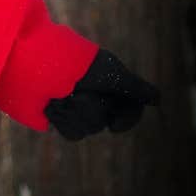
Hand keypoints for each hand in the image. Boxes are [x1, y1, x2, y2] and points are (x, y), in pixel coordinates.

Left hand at [44, 47, 159, 140]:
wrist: (37, 63)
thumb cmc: (76, 63)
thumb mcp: (111, 72)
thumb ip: (135, 87)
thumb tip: (157, 99)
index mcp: (107, 81)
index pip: (128, 108)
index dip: (126, 118)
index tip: (116, 125)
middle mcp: (93, 94)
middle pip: (108, 120)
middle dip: (95, 109)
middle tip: (80, 91)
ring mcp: (75, 106)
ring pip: (89, 128)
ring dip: (78, 112)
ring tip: (63, 94)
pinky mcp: (58, 116)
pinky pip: (71, 132)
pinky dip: (64, 118)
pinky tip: (54, 105)